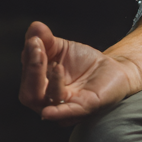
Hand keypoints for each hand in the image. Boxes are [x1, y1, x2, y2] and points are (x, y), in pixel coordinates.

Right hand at [18, 21, 140, 125]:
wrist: (114, 68)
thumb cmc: (84, 61)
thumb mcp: (62, 47)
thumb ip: (46, 39)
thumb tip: (34, 27)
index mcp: (40, 85)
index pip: (27, 75)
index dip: (29, 58)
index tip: (35, 41)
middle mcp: (48, 99)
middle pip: (30, 93)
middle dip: (33, 70)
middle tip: (39, 50)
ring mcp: (65, 106)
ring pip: (47, 101)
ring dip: (50, 82)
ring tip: (58, 65)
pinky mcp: (84, 108)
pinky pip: (67, 113)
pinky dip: (56, 113)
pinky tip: (48, 111)